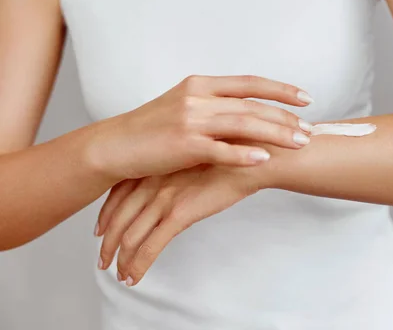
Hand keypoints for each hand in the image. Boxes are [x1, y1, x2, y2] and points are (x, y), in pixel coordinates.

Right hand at [86, 75, 312, 181]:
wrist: (114, 145)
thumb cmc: (150, 128)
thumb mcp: (182, 105)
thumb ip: (213, 105)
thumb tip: (246, 111)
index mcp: (200, 84)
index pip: (249, 83)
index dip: (280, 90)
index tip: (306, 98)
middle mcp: (198, 97)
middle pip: (252, 105)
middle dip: (285, 117)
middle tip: (310, 129)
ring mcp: (190, 120)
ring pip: (243, 125)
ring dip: (275, 134)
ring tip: (300, 143)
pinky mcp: (183, 144)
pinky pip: (220, 150)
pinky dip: (244, 154)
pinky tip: (265, 159)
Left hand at [95, 163, 267, 285]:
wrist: (254, 157)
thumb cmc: (233, 155)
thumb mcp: (198, 155)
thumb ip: (181, 168)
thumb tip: (178, 180)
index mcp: (157, 165)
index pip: (118, 193)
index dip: (106, 214)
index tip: (99, 229)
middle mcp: (154, 181)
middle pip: (118, 217)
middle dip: (106, 242)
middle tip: (102, 258)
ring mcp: (165, 198)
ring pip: (130, 235)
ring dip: (119, 258)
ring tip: (119, 273)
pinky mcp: (180, 215)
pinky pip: (150, 246)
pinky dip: (137, 264)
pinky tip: (134, 277)